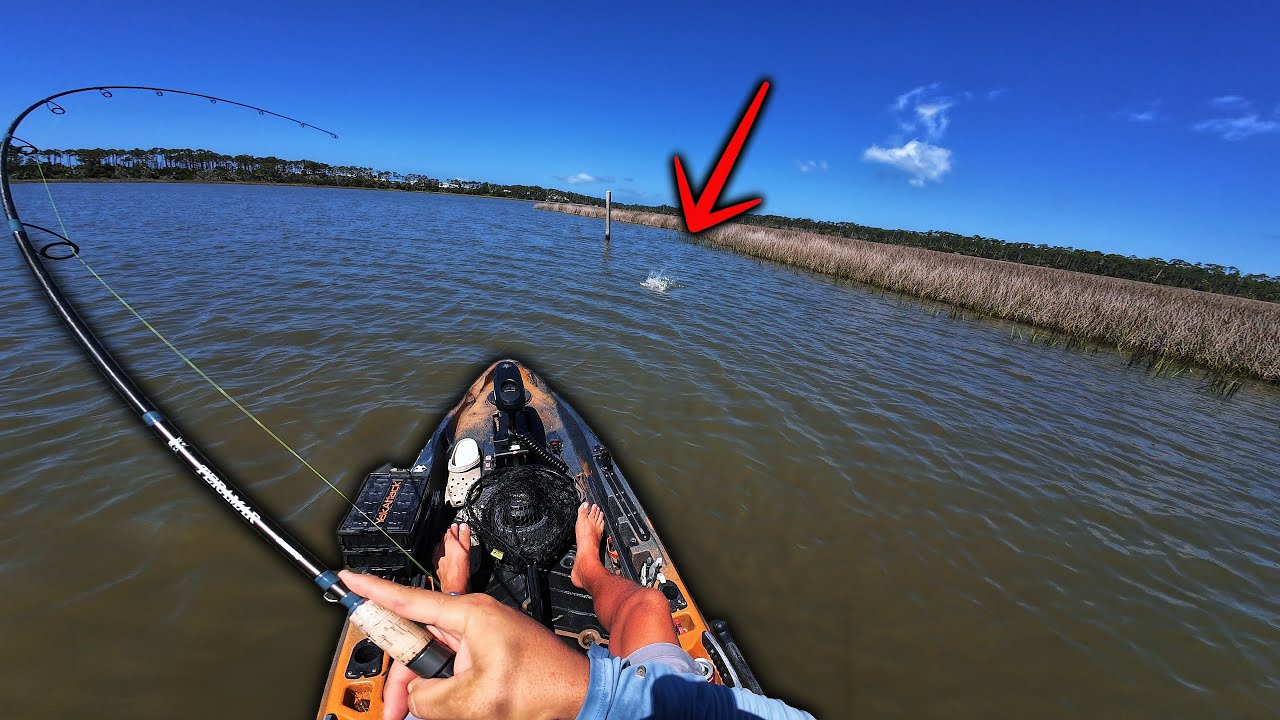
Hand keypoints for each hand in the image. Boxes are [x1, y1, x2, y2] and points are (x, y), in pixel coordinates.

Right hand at [339, 570, 588, 719]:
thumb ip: (429, 697)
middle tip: (394, 711)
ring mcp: (481, 635)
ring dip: (425, 692)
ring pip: (433, 661)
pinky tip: (450, 709)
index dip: (373, 590)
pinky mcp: (488, 652)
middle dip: (403, 681)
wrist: (576, 696)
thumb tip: (414, 698)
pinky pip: (453, 668)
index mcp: (469, 614)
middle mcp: (473, 619)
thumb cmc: (542, 686)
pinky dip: (444, 692)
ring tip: (432, 715)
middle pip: (416, 644)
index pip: (409, 600)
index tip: (349, 578)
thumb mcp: (472, 700)